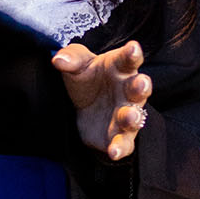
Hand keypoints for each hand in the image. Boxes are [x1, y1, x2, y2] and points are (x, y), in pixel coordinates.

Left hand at [52, 38, 150, 161]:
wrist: (84, 106)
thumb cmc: (88, 78)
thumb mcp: (78, 64)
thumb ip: (71, 59)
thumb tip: (58, 59)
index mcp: (120, 68)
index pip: (128, 58)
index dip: (132, 53)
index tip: (132, 47)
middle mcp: (128, 91)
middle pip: (139, 88)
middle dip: (141, 86)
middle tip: (140, 83)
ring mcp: (126, 115)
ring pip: (135, 117)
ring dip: (133, 117)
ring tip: (129, 116)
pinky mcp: (119, 137)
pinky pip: (124, 144)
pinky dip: (120, 148)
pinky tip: (114, 151)